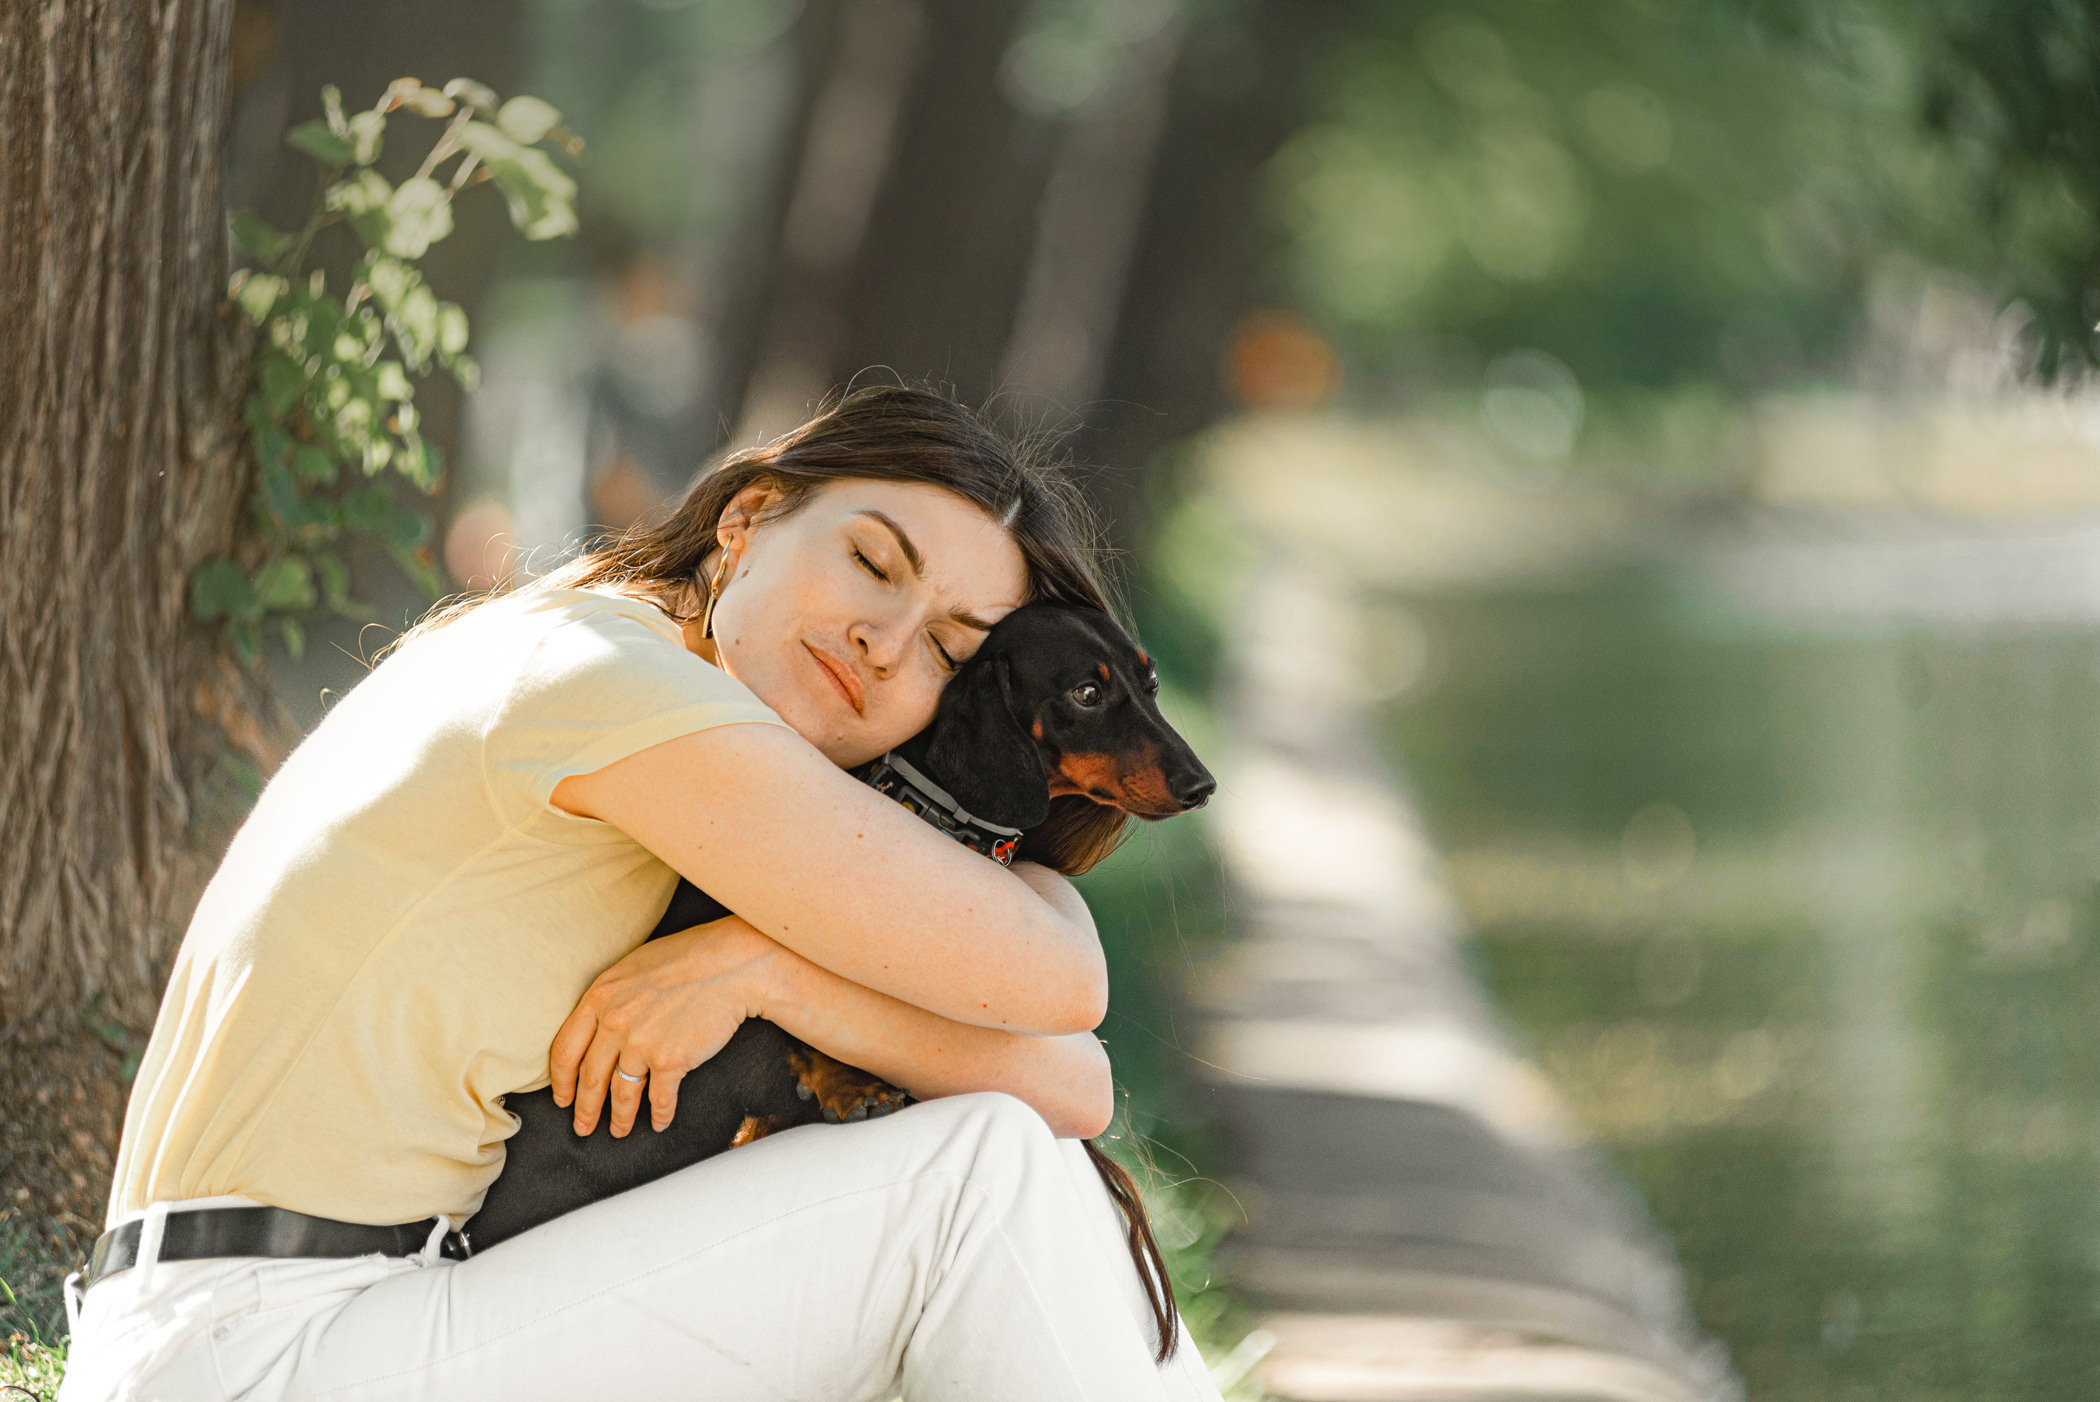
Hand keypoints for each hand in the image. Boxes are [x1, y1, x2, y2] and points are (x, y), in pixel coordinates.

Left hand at [550, 916, 782, 1137]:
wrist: (731, 964)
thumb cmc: (688, 958)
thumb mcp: (632, 968)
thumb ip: (609, 997)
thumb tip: (596, 1025)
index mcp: (600, 997)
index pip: (565, 1049)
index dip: (561, 1080)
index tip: (562, 1097)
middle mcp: (615, 1021)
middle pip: (589, 1078)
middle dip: (584, 1109)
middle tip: (583, 1126)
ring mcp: (642, 1042)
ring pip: (622, 1093)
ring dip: (619, 1119)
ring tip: (618, 1131)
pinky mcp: (671, 1060)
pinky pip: (660, 1098)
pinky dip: (659, 1116)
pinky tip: (658, 1122)